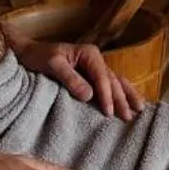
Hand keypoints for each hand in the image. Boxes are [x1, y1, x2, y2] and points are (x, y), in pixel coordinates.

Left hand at [17, 38, 143, 120]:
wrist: (28, 53)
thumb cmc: (38, 57)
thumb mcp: (52, 65)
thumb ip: (70, 78)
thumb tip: (89, 95)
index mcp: (89, 54)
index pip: (102, 77)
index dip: (107, 95)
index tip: (108, 112)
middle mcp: (95, 59)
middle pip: (113, 81)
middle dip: (122, 99)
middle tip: (129, 117)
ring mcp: (95, 68)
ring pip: (116, 82)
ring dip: (127, 95)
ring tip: (140, 109)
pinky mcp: (91, 76)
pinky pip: (110, 84)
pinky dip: (121, 93)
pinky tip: (129, 101)